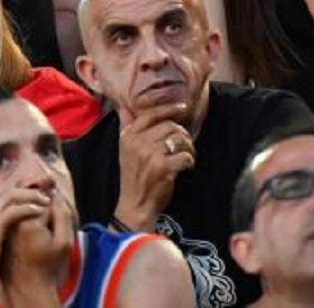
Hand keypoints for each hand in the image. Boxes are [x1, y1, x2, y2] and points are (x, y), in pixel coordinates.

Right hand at [0, 186, 52, 301]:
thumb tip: (5, 232)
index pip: (2, 195)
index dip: (20, 195)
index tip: (35, 200)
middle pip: (8, 191)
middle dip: (28, 192)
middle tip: (45, 197)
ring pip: (12, 195)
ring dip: (31, 196)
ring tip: (46, 201)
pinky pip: (14, 210)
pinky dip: (29, 208)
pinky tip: (40, 211)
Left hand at [1, 190, 74, 300]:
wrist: (26, 286)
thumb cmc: (47, 266)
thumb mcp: (64, 242)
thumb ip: (63, 215)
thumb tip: (54, 194)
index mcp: (29, 223)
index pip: (47, 202)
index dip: (56, 214)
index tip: (54, 232)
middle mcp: (14, 222)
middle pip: (33, 202)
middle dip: (42, 212)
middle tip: (45, 236)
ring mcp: (6, 226)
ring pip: (23, 209)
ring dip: (32, 215)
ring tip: (37, 239)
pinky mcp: (3, 231)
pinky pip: (16, 217)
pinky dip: (23, 222)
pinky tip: (28, 239)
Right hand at [114, 102, 193, 230]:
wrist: (135, 205)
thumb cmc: (133, 177)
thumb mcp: (125, 151)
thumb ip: (126, 128)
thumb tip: (123, 108)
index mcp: (128, 137)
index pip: (151, 114)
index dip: (170, 109)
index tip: (183, 108)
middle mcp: (138, 143)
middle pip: (170, 126)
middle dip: (183, 134)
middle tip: (185, 144)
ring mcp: (150, 156)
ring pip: (180, 139)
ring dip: (188, 147)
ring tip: (186, 155)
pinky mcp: (163, 168)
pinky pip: (185, 155)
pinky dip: (190, 161)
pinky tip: (186, 166)